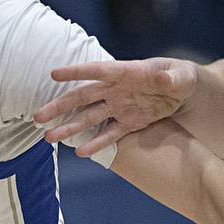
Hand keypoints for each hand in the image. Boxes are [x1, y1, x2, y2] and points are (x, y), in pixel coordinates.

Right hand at [33, 58, 197, 155]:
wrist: (185, 93)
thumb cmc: (181, 77)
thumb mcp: (182, 75)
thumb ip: (171, 78)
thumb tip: (162, 77)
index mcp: (127, 72)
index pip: (97, 70)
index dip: (76, 72)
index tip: (53, 74)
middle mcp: (117, 90)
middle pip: (83, 97)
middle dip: (60, 107)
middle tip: (37, 117)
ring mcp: (120, 107)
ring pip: (90, 118)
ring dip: (70, 127)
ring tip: (49, 138)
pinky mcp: (129, 124)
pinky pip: (110, 135)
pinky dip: (97, 143)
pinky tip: (81, 152)